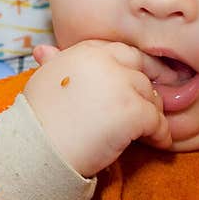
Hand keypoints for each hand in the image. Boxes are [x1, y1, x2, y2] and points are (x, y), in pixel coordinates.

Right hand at [24, 40, 174, 176]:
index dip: (135, 68)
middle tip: (154, 106)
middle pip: (141, 72)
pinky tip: (158, 143)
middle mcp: (107, 62)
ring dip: (152, 114)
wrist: (37, 150)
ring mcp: (122, 85)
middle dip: (148, 89)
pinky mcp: (133, 112)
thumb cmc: (37, 119)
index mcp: (87, 51)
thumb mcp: (44, 80)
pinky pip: (158, 122)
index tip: (145, 78)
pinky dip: (161, 134)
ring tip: (148, 130)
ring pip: (152, 97)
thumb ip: (53, 62)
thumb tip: (43, 49)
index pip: (123, 52)